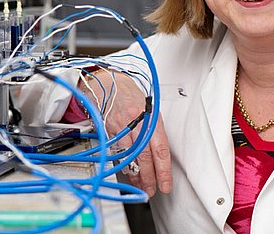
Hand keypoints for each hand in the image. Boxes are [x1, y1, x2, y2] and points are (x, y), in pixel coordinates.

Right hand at [80, 70, 171, 196]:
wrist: (109, 84)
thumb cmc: (131, 96)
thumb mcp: (150, 108)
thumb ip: (155, 130)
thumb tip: (160, 155)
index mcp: (151, 117)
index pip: (160, 148)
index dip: (163, 169)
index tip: (166, 183)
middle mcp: (137, 122)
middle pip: (144, 156)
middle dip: (149, 177)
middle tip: (153, 189)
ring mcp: (121, 127)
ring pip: (129, 157)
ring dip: (136, 175)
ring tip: (142, 186)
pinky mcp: (108, 131)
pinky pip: (117, 153)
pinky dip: (123, 165)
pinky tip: (128, 173)